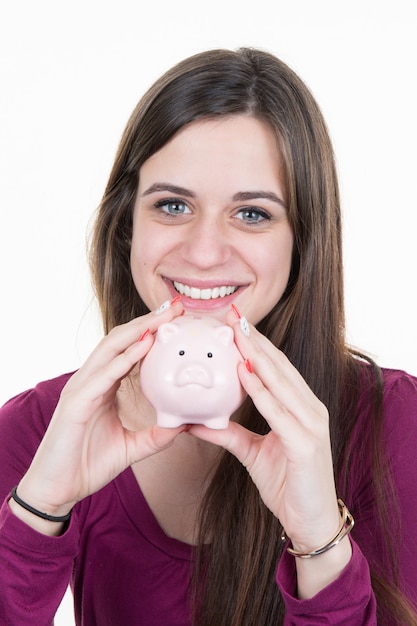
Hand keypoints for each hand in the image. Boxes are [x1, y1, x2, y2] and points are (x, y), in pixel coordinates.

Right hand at [15, 299, 185, 521]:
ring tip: (163, 317)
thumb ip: (156, 435)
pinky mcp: (75, 401)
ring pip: (110, 348)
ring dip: (138, 329)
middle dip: (148, 320)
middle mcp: (92, 380)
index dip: (151, 332)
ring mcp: (81, 388)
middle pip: (121, 340)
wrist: (59, 489)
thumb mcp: (132, 447)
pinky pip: (103, 374)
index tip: (177, 320)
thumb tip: (184, 425)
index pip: (128, 350)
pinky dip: (124, 358)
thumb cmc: (88, 464)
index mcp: (103, 386)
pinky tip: (145, 346)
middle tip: (175, 307)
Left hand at [190, 308, 341, 553]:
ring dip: (256, 354)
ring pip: (280, 381)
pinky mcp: (306, 443)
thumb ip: (228, 433)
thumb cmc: (288, 484)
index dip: (254, 344)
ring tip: (235, 332)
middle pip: (279, 366)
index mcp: (301, 407)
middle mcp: (310, 408)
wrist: (311, 522)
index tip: (233, 323)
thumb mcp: (252, 453)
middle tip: (232, 315)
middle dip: (254, 339)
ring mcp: (311, 423)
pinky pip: (278, 411)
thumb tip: (194, 421)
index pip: (275, 368)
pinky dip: (261, 390)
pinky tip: (243, 373)